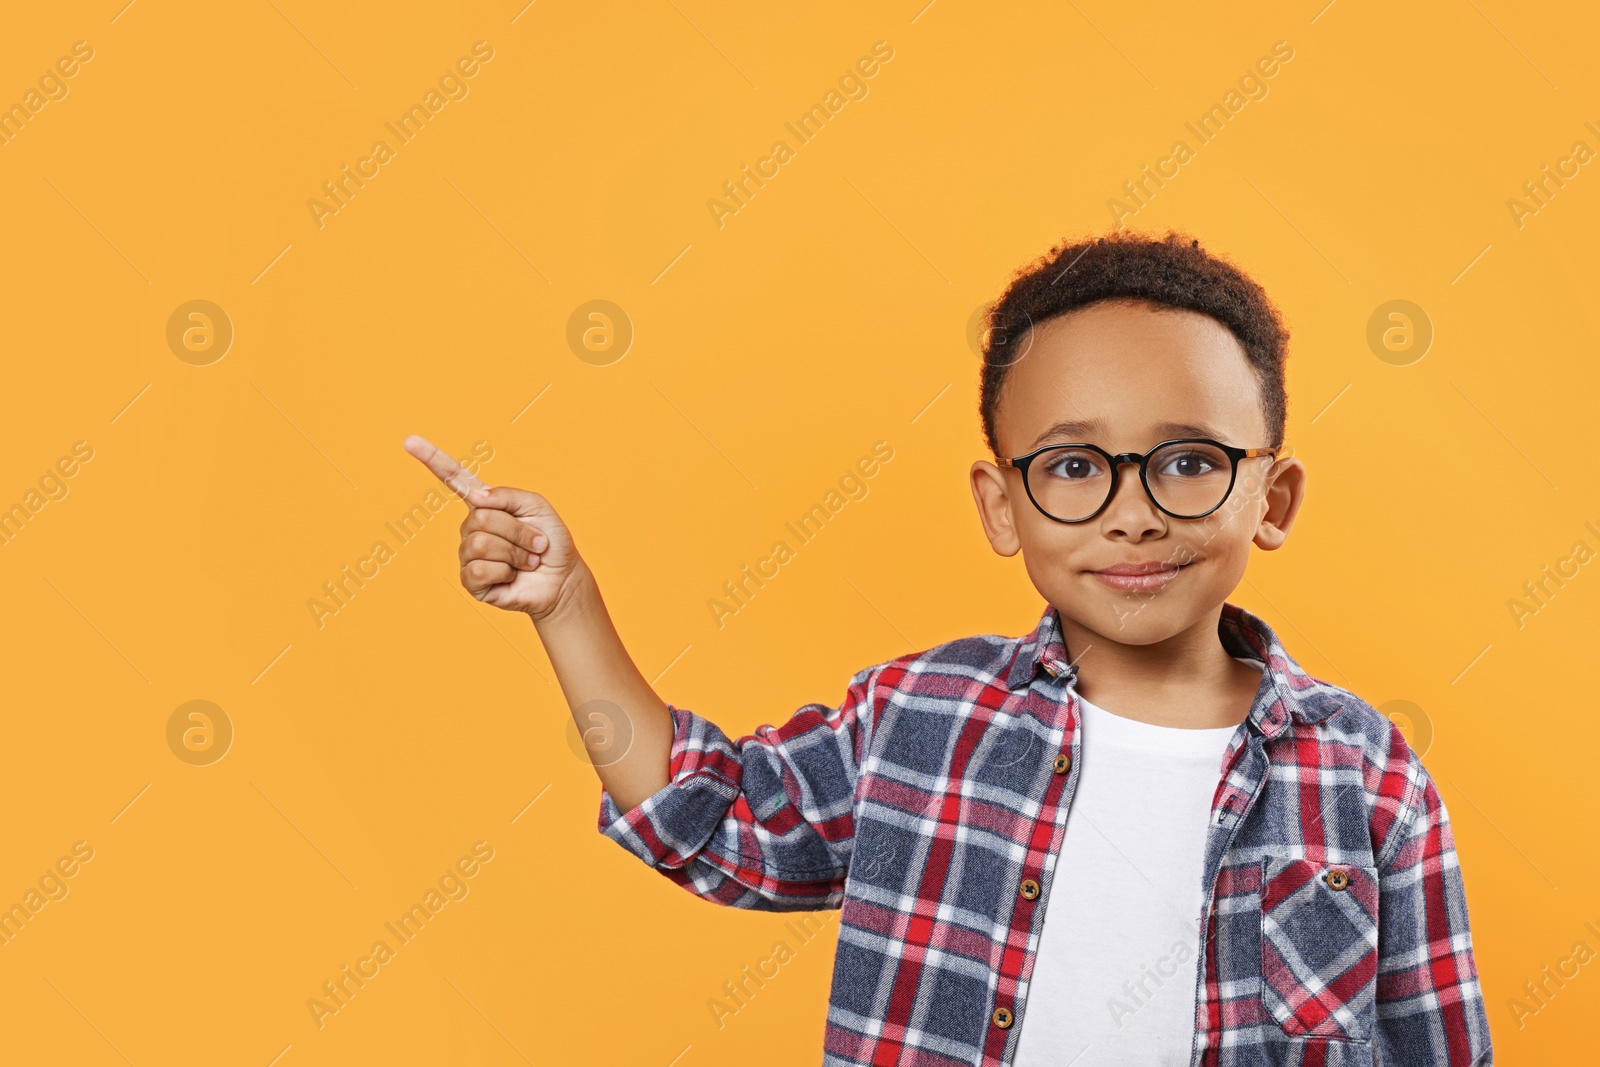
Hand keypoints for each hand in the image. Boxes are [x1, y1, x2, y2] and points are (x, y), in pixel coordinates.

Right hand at [402, 434, 586, 619]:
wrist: (562, 579)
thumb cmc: (551, 542)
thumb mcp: (537, 507)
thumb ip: (507, 495)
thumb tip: (476, 497)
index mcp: (485, 504)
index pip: (455, 479)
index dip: (433, 460)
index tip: (410, 442)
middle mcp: (471, 526)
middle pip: (482, 517)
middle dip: (518, 531)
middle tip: (536, 544)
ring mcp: (468, 554)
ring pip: (480, 543)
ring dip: (515, 553)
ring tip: (528, 560)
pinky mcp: (470, 581)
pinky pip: (479, 570)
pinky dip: (506, 573)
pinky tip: (512, 576)